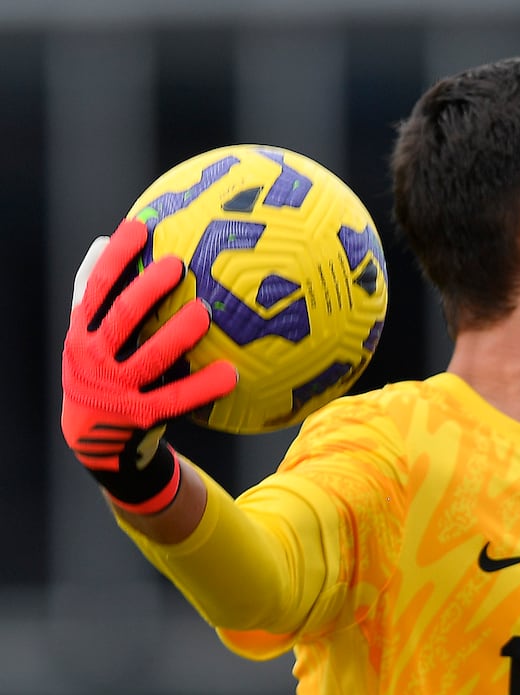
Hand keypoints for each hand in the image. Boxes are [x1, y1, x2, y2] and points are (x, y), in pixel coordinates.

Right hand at [61, 219, 236, 512]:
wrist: (95, 438)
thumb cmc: (101, 371)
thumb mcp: (88, 335)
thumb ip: (95, 294)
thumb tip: (106, 239)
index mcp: (82, 331)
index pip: (96, 287)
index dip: (116, 257)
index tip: (138, 227)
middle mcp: (93, 357)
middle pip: (121, 317)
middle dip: (147, 290)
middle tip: (177, 265)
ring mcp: (117, 387)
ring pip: (149, 358)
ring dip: (176, 334)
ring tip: (202, 312)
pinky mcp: (142, 414)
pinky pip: (178, 398)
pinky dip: (204, 386)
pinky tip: (231, 373)